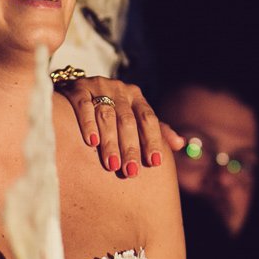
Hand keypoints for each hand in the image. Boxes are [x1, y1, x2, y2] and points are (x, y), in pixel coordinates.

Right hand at [57, 77, 184, 176]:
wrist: (78, 88)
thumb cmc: (112, 109)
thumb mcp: (135, 116)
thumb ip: (157, 130)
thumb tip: (181, 144)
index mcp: (137, 97)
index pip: (149, 119)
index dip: (153, 140)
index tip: (155, 163)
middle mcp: (120, 90)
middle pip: (128, 121)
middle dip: (130, 148)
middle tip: (131, 171)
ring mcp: (98, 87)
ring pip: (107, 116)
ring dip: (110, 142)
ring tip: (112, 165)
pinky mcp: (78, 89)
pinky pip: (84, 106)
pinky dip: (88, 124)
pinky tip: (91, 141)